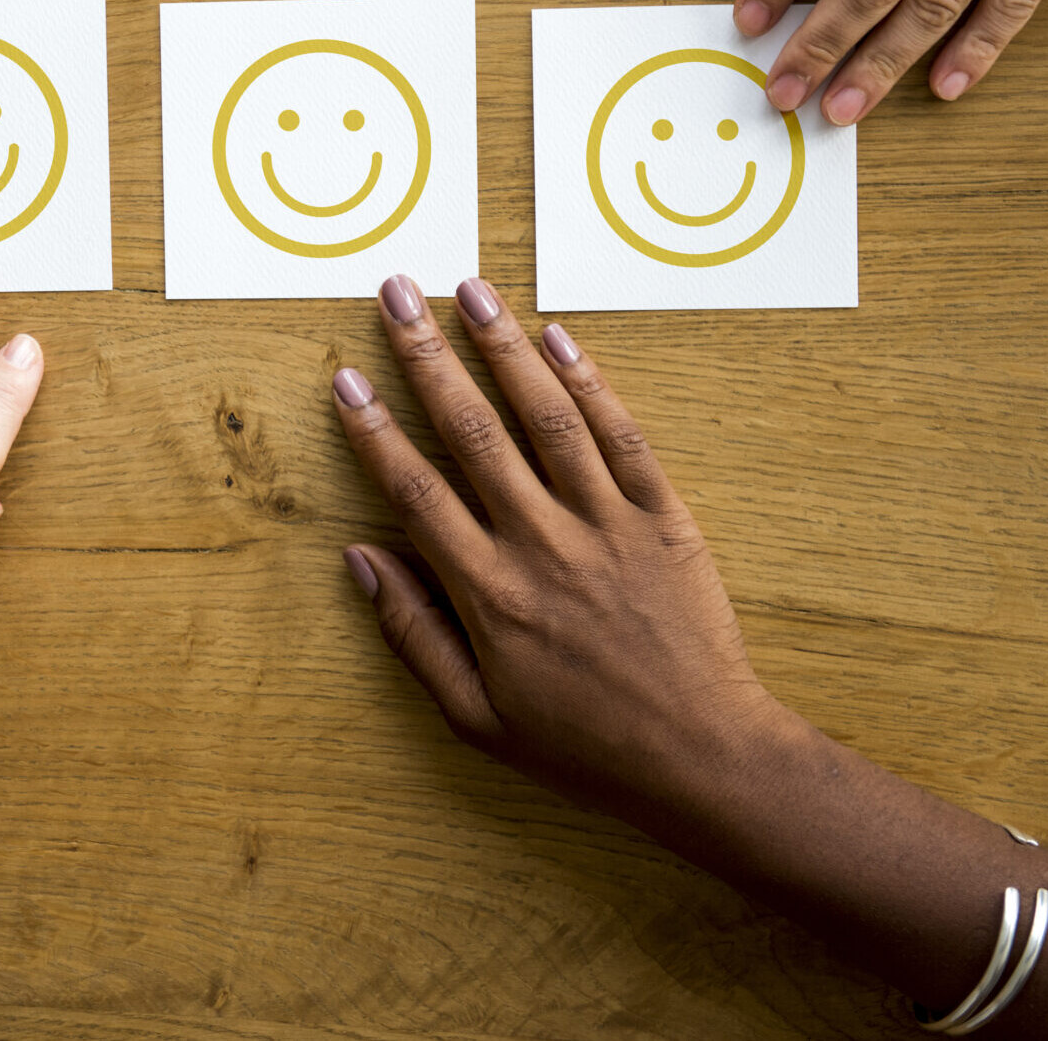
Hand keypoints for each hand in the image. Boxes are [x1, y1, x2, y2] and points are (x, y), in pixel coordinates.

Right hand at [333, 275, 787, 819]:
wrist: (702, 758)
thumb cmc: (583, 747)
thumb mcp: (475, 717)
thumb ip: (413, 634)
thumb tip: (362, 559)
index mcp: (489, 595)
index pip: (417, 491)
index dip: (375, 430)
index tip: (345, 378)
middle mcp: (543, 545)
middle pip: (473, 431)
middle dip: (427, 354)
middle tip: (398, 292)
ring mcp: (607, 524)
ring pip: (546, 416)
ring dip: (503, 346)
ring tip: (470, 289)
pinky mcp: (662, 517)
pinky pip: (621, 436)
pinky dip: (588, 382)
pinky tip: (557, 337)